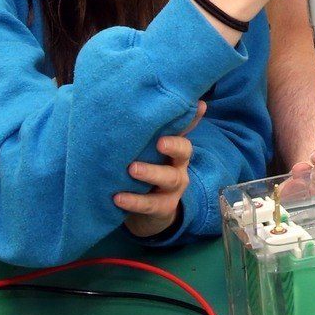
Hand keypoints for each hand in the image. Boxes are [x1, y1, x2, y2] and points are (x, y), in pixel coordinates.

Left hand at [117, 103, 203, 237]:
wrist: (147, 215)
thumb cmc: (146, 172)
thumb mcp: (150, 152)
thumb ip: (152, 131)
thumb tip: (154, 99)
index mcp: (175, 150)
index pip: (184, 129)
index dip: (192, 119)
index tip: (197, 106)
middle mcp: (178, 166)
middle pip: (184, 153)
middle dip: (173, 145)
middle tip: (159, 142)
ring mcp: (173, 189)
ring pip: (169, 179)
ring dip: (150, 173)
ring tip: (131, 169)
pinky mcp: (162, 208)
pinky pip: (150, 205)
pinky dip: (134, 201)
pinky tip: (117, 197)